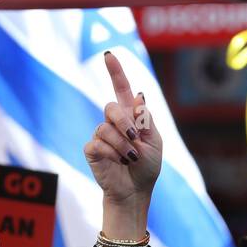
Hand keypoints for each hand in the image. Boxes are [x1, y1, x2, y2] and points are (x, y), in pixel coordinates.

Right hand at [84, 51, 161, 240]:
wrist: (135, 191)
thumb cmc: (147, 166)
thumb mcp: (155, 141)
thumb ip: (146, 120)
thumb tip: (139, 96)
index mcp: (131, 116)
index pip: (121, 88)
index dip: (115, 71)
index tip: (108, 55)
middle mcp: (114, 122)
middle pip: (111, 107)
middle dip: (125, 123)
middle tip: (135, 139)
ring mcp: (101, 135)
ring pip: (105, 128)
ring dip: (122, 145)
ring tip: (129, 158)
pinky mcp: (92, 149)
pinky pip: (98, 143)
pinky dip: (112, 153)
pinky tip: (118, 162)